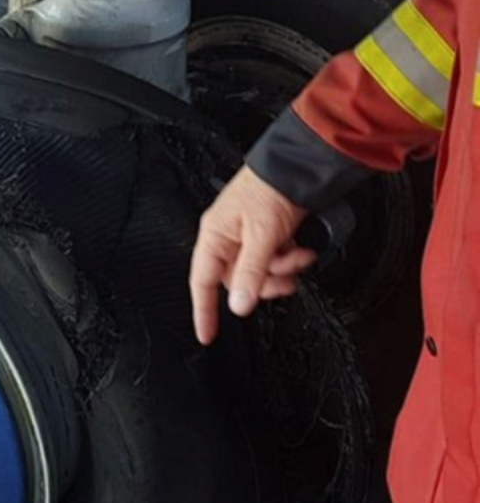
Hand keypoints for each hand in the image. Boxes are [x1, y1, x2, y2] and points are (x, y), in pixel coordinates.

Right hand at [190, 166, 315, 345]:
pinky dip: (288, 259)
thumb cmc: (270, 189)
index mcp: (214, 236)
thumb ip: (249, 273)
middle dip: (265, 283)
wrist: (298, 167)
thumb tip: (238, 305)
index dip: (203, 310)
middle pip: (238, 281)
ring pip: (259, 274)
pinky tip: (299, 249)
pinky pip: (272, 262)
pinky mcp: (266, 236)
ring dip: (281, 270)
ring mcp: (247, 238)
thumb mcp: (261, 236)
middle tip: (284, 277)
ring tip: (298, 256)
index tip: (206, 335)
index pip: (202, 282)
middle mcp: (227, 239)